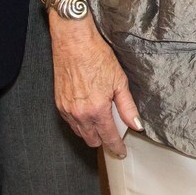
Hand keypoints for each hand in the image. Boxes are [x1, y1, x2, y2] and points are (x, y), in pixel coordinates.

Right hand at [47, 18, 143, 156]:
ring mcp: (67, 110)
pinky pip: (70, 122)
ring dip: (91, 132)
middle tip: (113, 133)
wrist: (73, 42)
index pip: (108, 138)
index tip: (121, 152)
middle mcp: (80, 114)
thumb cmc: (96, 56)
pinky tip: (87, 113)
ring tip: (101, 121)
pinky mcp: (59, 103)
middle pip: (92, 140)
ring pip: (80, 133)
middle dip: (103, 140)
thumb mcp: (119, 81)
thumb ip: (127, 107)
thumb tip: (136, 124)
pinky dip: (80, 122)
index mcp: (97, 110)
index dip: (116, 147)